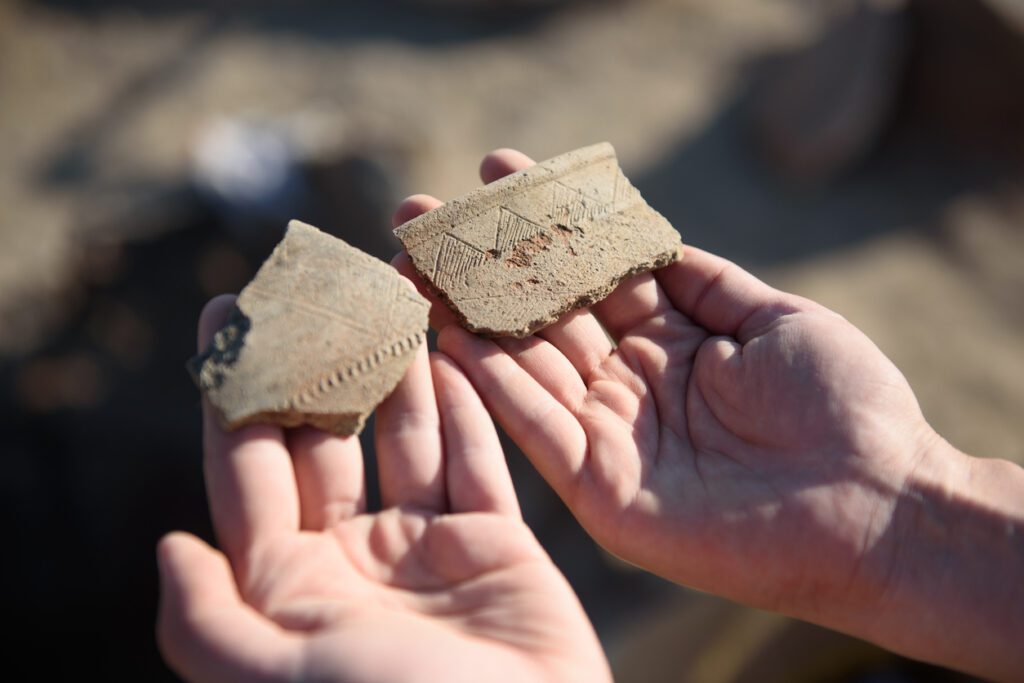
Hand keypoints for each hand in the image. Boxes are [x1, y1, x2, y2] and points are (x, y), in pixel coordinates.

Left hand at [157, 294, 610, 682]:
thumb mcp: (278, 680)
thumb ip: (208, 621)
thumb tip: (172, 547)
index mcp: (292, 590)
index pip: (249, 470)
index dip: (231, 389)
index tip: (222, 310)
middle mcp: (354, 561)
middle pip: (327, 440)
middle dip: (319, 361)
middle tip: (317, 283)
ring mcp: (426, 551)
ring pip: (406, 439)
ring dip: (397, 369)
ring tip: (390, 296)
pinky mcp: (496, 546)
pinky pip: (478, 464)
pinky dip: (466, 410)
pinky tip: (453, 352)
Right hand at [392, 151, 971, 660]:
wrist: (878, 504)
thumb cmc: (844, 406)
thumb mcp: (774, 320)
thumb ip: (704, 282)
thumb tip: (651, 237)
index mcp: (672, 342)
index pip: (590, 273)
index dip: (544, 223)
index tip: (496, 170)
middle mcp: (630, 384)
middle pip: (541, 316)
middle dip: (479, 264)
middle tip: (418, 215)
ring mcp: (611, 435)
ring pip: (525, 365)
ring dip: (465, 314)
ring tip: (411, 263)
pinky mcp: (602, 488)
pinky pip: (537, 426)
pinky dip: (493, 384)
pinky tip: (449, 335)